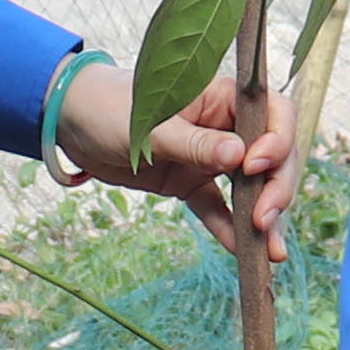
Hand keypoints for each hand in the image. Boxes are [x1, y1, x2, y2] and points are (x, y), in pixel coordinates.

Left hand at [57, 57, 302, 260]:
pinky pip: (218, 207)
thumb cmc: (109, 108)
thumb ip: (195, 143)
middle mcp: (226, 126)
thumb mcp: (152, 127)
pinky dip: (229, 228)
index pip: (274, 115)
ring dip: (263, 216)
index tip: (254, 167)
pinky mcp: (191, 183)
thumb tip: (239, 156)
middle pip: (272, 156)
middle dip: (275, 188)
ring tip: (271, 252)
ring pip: (251, 187)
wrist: (72, 124)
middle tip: (263, 220)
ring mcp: (211, 157)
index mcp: (223, 97)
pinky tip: (241, 251)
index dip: (277, 141)